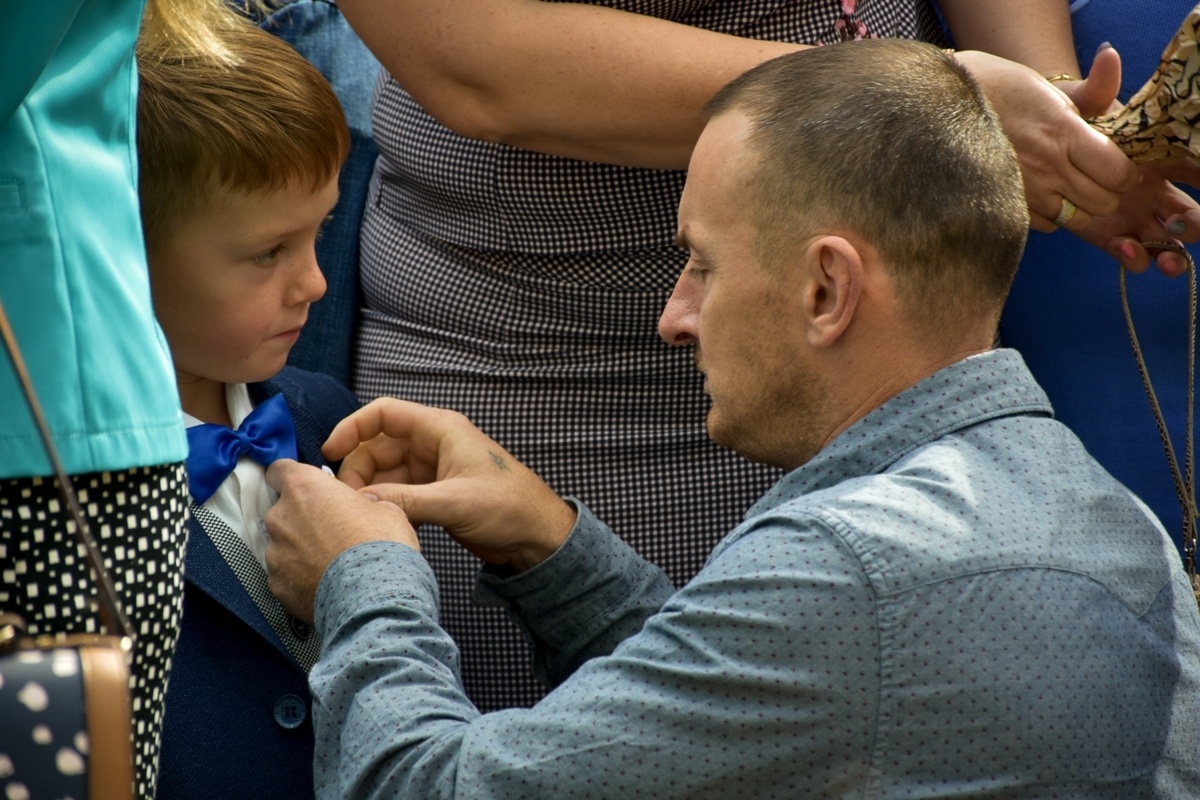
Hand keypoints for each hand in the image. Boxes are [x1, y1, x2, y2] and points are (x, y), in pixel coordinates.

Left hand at [264, 459, 419, 622]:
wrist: (374, 596)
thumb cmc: (380, 546)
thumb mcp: (386, 508)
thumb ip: (362, 502)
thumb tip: (362, 507)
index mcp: (305, 488)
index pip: (279, 470)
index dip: (292, 476)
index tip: (305, 485)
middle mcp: (281, 517)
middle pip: (282, 510)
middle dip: (302, 518)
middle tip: (331, 529)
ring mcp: (275, 554)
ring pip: (283, 544)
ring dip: (300, 549)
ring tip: (330, 562)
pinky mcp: (277, 585)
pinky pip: (285, 574)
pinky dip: (299, 577)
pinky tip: (325, 583)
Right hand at [323, 398, 576, 571]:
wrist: (538, 535)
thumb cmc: (511, 506)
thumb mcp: (455, 502)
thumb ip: (406, 500)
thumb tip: (362, 503)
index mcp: (441, 430)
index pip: (385, 414)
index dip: (353, 428)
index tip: (330, 450)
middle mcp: (434, 445)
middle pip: (378, 446)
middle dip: (358, 469)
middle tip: (347, 499)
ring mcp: (433, 470)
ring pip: (385, 472)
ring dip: (369, 489)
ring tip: (359, 513)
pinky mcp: (435, 494)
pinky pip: (397, 491)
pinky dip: (384, 503)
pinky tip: (377, 520)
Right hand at [953, 49, 1137, 238]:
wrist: (948, 109)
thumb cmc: (1003, 93)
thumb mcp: (1050, 89)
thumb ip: (1093, 87)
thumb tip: (1111, 55)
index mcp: (1063, 132)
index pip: (1117, 173)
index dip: (1128, 174)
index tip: (1122, 166)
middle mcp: (1046, 166)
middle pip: (1103, 202)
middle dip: (1109, 192)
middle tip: (1099, 176)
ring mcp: (1025, 191)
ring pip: (1077, 219)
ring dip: (1081, 206)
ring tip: (1071, 185)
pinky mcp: (1008, 206)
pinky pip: (1048, 225)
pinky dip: (1054, 214)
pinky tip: (1046, 193)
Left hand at [1056, 43, 1199, 275]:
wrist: (1039, 141)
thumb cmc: (1071, 118)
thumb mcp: (1084, 103)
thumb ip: (1098, 86)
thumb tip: (1107, 58)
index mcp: (1163, 158)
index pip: (1198, 171)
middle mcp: (1155, 191)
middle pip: (1191, 215)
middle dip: (1195, 226)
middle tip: (1183, 225)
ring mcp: (1135, 215)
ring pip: (1167, 242)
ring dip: (1173, 254)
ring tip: (1165, 259)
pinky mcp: (1109, 234)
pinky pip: (1130, 253)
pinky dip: (1134, 258)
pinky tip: (1126, 249)